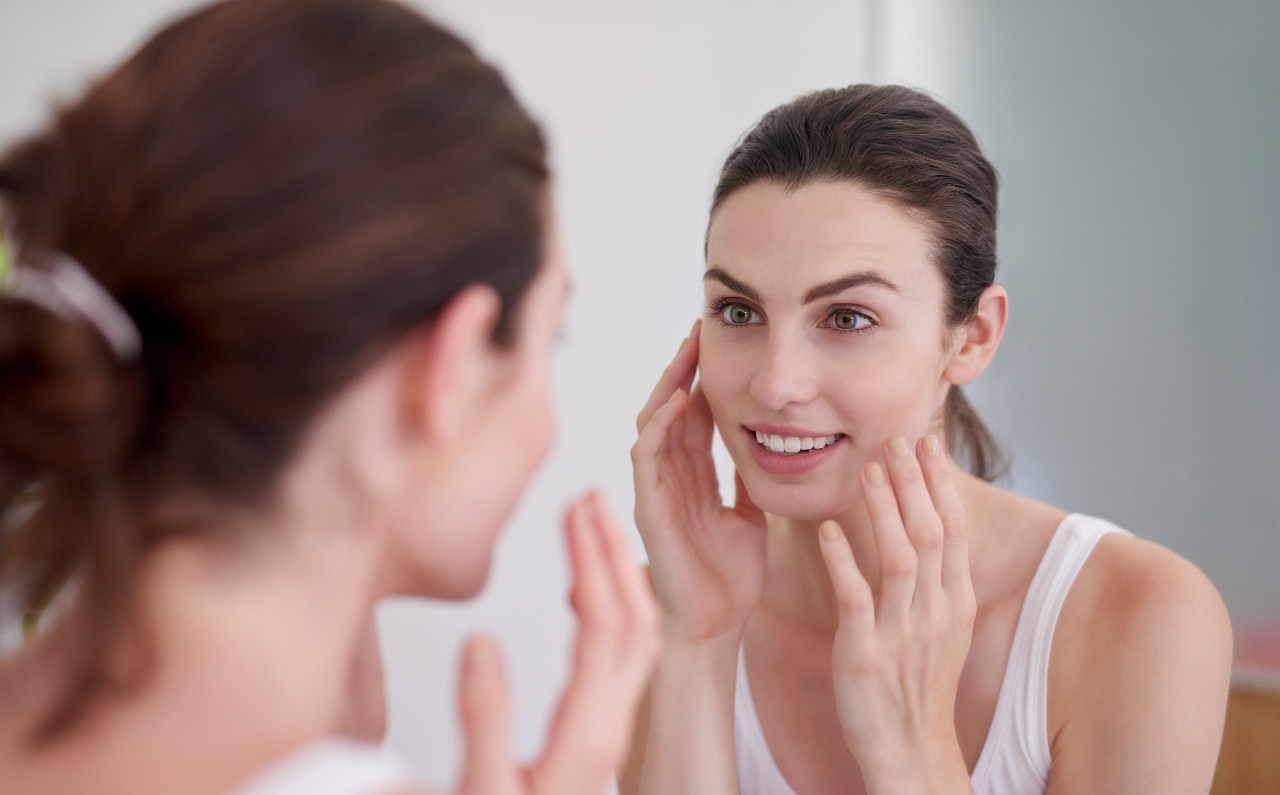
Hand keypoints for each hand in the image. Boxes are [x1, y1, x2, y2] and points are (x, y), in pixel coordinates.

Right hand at [448, 492, 659, 794]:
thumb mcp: (484, 788)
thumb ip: (483, 718)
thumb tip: (483, 640)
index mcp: (588, 733)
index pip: (606, 625)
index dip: (594, 562)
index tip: (575, 508)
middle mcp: (610, 725)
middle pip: (634, 621)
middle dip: (615, 552)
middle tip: (592, 498)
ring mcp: (610, 730)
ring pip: (636, 639)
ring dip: (620, 577)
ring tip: (593, 529)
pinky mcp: (598, 735)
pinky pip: (623, 660)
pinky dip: (613, 611)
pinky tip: (589, 594)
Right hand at [631, 321, 766, 646]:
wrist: (717, 623)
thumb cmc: (731, 576)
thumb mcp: (752, 513)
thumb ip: (750, 479)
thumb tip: (774, 444)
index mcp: (694, 477)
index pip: (694, 416)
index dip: (704, 380)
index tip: (721, 344)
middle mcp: (670, 477)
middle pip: (670, 408)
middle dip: (683, 368)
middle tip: (700, 329)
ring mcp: (655, 489)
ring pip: (654, 422)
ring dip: (669, 384)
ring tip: (688, 350)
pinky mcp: (648, 505)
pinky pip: (647, 455)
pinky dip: (660, 424)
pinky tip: (678, 399)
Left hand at [817, 435, 974, 793]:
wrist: (911, 752)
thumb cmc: (918, 685)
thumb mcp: (940, 627)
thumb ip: (933, 577)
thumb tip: (923, 523)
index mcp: (954, 602)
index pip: (954, 529)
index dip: (941, 483)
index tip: (927, 441)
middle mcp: (935, 612)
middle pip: (932, 533)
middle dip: (914, 482)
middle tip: (895, 438)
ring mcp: (902, 633)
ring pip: (899, 558)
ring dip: (884, 510)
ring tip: (868, 469)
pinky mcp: (865, 653)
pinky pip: (855, 597)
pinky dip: (842, 560)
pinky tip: (827, 530)